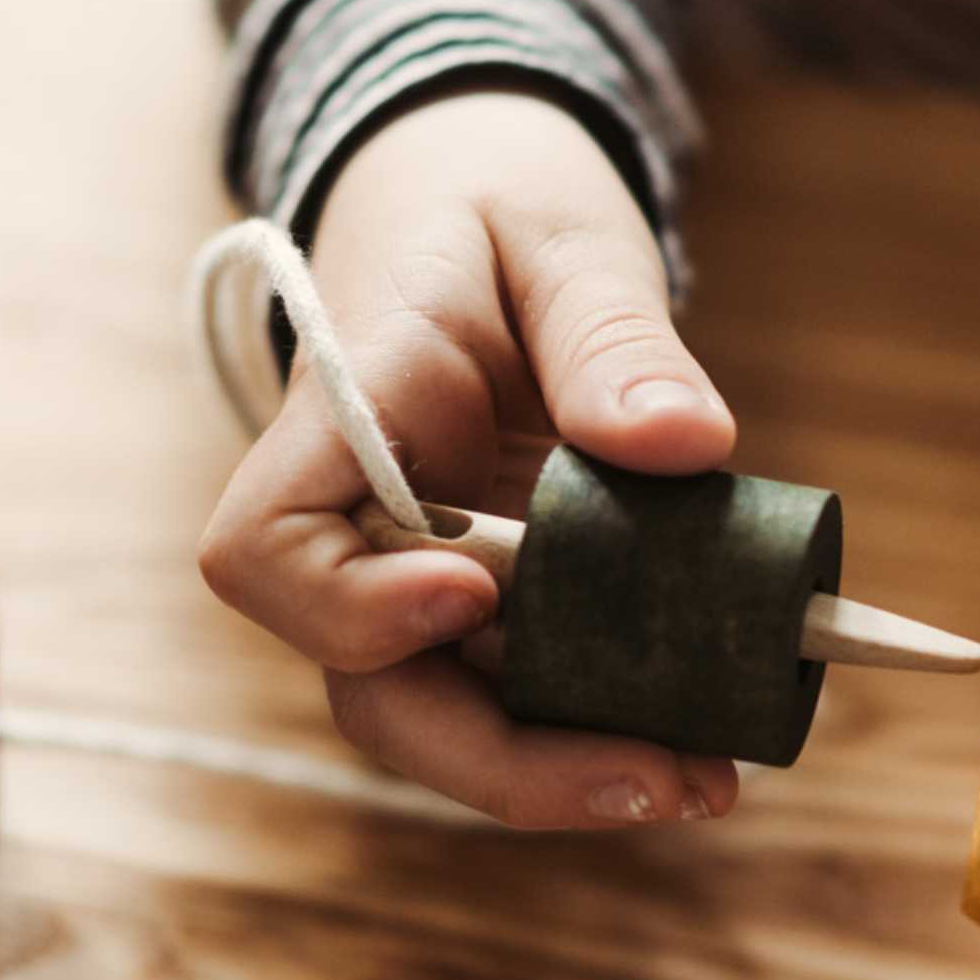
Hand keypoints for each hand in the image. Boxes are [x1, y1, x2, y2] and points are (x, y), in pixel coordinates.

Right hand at [199, 89, 742, 827]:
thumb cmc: (496, 201)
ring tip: (712, 778)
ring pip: (456, 716)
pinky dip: (607, 724)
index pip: (268, 549)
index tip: (471, 596)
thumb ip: (612, 335)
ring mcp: (424, 572)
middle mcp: (367, 525)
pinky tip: (707, 738)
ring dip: (574, 767)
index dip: (348, 607)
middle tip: (662, 776)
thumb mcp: (562, 236)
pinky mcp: (494, 597)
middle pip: (376, 689)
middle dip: (510, 761)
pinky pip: (526, 688)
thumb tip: (690, 442)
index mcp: (348, 418)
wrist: (476, 201)